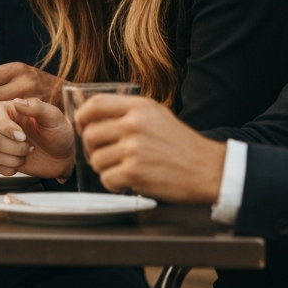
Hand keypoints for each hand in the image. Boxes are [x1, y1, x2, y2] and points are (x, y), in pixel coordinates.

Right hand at [0, 97, 75, 178]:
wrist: (64, 158)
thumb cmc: (60, 133)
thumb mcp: (54, 117)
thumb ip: (37, 107)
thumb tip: (17, 101)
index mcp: (14, 111)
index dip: (4, 125)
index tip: (22, 136)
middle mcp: (6, 126)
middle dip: (14, 146)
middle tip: (31, 147)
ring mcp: (4, 144)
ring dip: (13, 158)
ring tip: (28, 154)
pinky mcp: (5, 160)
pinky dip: (9, 168)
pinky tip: (21, 164)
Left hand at [75, 95, 225, 203]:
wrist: (207, 169)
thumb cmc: (181, 144)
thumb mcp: (157, 114)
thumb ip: (128, 111)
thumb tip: (94, 115)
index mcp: (138, 107)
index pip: (95, 104)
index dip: (82, 116)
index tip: (80, 125)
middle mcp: (133, 124)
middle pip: (90, 134)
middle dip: (92, 148)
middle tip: (103, 154)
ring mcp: (133, 148)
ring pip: (96, 159)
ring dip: (104, 168)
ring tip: (121, 168)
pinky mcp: (134, 172)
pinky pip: (106, 179)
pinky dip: (113, 184)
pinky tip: (126, 181)